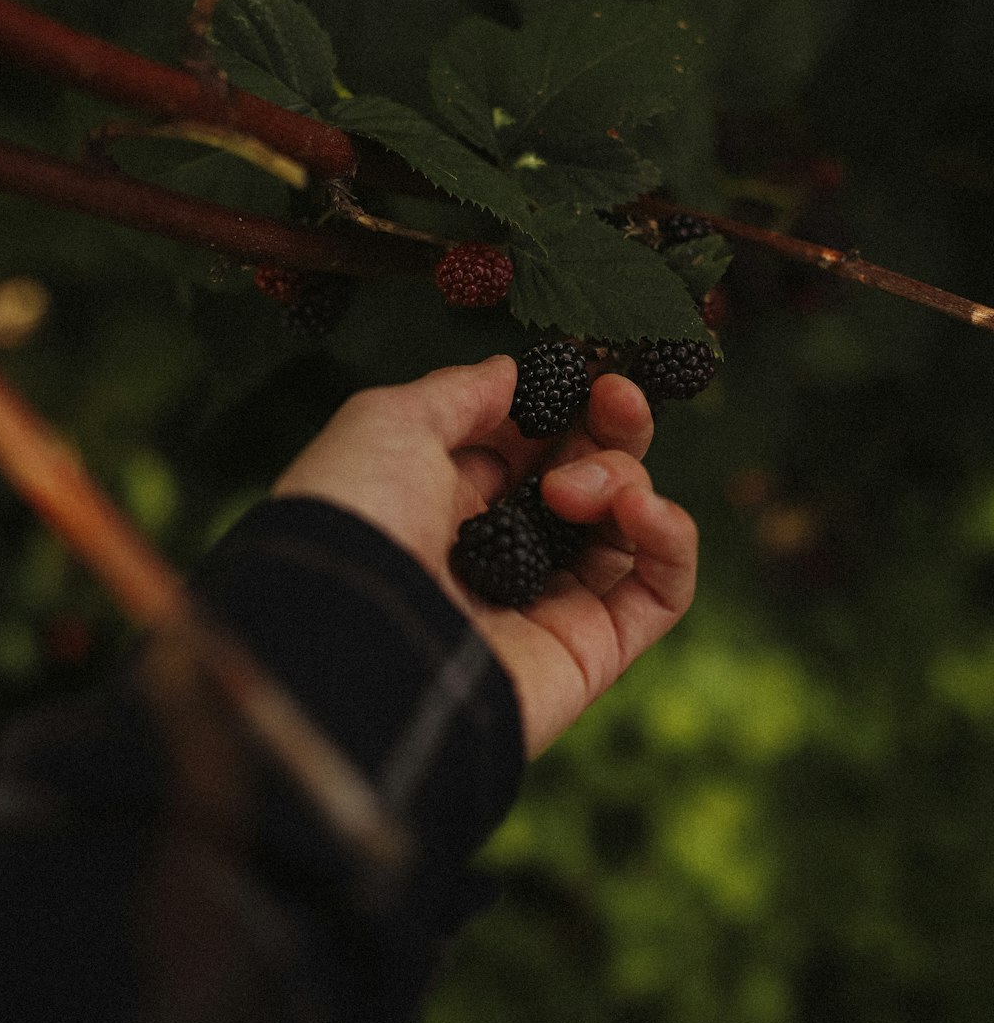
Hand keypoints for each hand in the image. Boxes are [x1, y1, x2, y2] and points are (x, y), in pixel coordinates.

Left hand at [272, 355, 696, 756]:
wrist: (350, 640)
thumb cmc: (354, 523)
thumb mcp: (388, 424)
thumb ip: (460, 393)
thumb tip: (514, 373)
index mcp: (444, 506)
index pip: (531, 448)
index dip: (564, 404)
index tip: (589, 368)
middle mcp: (499, 557)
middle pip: (589, 481)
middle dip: (609, 428)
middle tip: (613, 397)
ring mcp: (547, 606)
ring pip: (628, 530)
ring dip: (625, 481)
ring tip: (572, 489)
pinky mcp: (590, 654)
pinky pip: (661, 594)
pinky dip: (671, 539)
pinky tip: (640, 508)